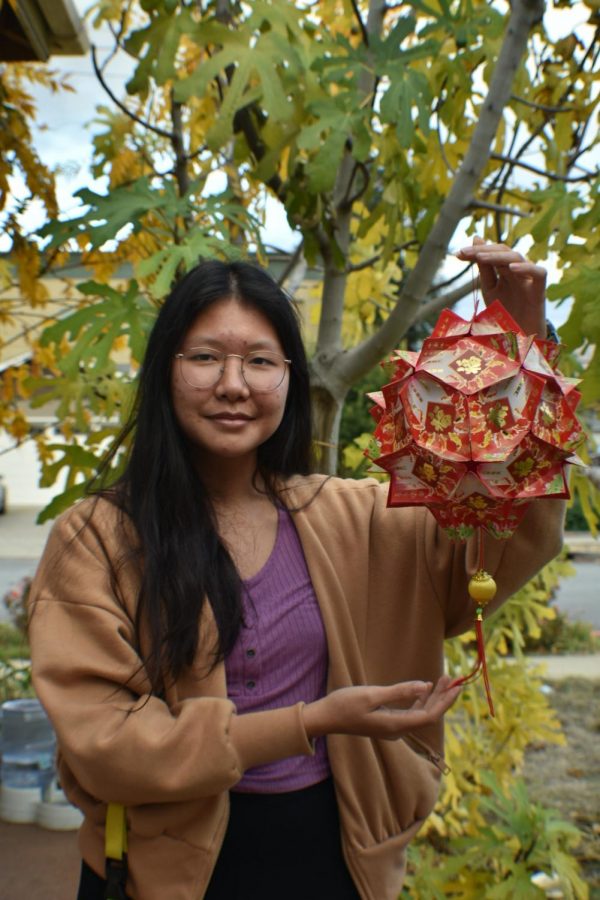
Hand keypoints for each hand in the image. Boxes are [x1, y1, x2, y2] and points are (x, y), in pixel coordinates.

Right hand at [302, 675, 460, 741]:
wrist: (325, 718)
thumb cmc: (344, 704)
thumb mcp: (371, 695)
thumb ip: (399, 691)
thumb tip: (425, 686)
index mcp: (395, 724)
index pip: (429, 716)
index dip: (445, 702)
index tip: (457, 687)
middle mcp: (397, 729)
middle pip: (427, 715)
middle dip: (442, 697)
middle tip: (453, 678)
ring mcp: (392, 727)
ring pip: (420, 713)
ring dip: (433, 697)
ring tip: (443, 679)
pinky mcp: (386, 722)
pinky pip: (410, 712)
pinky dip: (420, 700)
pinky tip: (425, 689)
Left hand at [456, 237, 546, 337]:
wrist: (518, 340)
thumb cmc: (505, 314)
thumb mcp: (490, 289)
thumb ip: (484, 267)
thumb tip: (476, 237)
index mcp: (505, 270)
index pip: (492, 253)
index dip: (475, 252)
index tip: (457, 254)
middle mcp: (518, 271)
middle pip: (503, 252)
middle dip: (483, 251)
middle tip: (464, 253)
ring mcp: (529, 280)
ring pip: (518, 258)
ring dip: (498, 256)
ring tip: (481, 258)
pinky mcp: (540, 292)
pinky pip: (539, 273)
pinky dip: (527, 268)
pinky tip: (511, 268)